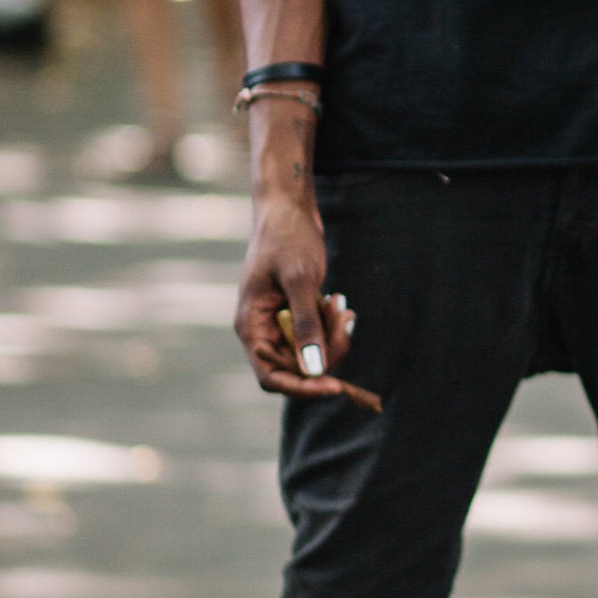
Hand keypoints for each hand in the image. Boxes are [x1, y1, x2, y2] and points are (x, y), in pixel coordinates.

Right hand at [234, 187, 378, 408]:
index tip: (333, 385)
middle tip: (346, 322)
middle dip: (326, 352)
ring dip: (333, 336)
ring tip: (341, 305)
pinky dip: (332, 324)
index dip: (300, 387)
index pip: (271, 376)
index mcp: (251, 325)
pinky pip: (318, 335)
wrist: (289, 210)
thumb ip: (306, 323)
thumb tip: (314, 368)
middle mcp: (262, 330)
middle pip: (296, 368)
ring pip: (312, 353)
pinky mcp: (296, 314)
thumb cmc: (287, 238)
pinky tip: (338, 301)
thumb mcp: (299, 278)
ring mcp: (279, 323)